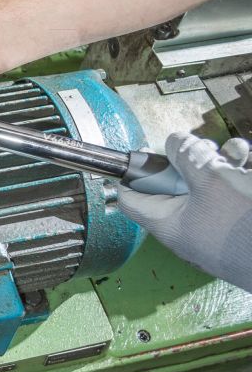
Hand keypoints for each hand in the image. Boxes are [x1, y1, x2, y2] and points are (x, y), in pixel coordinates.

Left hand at [119, 133, 251, 291]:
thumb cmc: (246, 229)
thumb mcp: (212, 181)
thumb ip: (187, 156)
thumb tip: (174, 142)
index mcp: (167, 223)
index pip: (131, 198)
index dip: (133, 172)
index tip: (145, 154)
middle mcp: (186, 229)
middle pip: (174, 184)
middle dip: (192, 161)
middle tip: (209, 151)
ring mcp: (213, 230)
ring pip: (207, 187)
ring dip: (222, 166)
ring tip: (239, 155)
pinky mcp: (236, 228)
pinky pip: (230, 198)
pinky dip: (238, 179)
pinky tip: (249, 167)